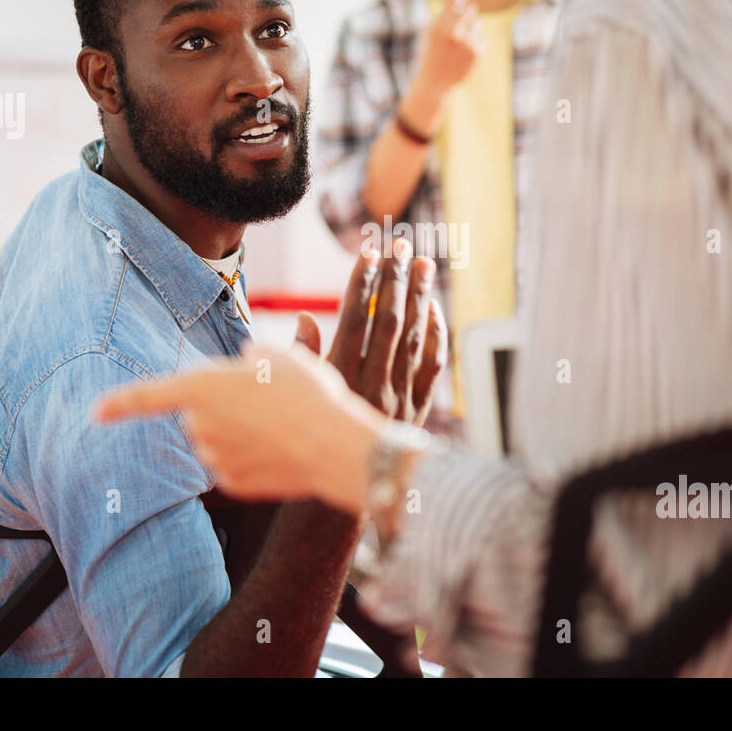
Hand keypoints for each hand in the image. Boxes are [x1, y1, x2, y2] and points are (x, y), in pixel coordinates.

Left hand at [94, 342, 381, 514]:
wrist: (334, 444)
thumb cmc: (309, 393)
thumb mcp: (282, 356)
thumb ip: (253, 357)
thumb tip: (248, 364)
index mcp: (201, 387)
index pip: (147, 397)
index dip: (119, 404)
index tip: (96, 414)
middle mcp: (199, 425)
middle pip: (197, 415)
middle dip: (223, 408)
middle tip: (267, 399)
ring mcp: (214, 458)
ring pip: (216, 442)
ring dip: (238, 432)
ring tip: (282, 423)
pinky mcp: (233, 484)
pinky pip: (233, 466)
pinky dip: (251, 458)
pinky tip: (281, 449)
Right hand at [300, 241, 445, 426]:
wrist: (343, 484)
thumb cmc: (310, 436)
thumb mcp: (296, 396)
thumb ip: (301, 357)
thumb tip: (305, 318)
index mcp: (338, 378)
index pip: (353, 319)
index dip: (362, 283)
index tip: (368, 253)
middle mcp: (371, 384)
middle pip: (387, 321)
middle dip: (395, 280)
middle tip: (402, 246)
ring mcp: (398, 396)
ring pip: (413, 338)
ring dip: (419, 297)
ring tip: (423, 263)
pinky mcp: (417, 409)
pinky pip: (431, 367)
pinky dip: (434, 336)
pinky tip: (434, 309)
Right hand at [404, 0, 483, 128]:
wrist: (435, 83)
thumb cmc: (429, 55)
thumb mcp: (429, 34)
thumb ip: (441, 16)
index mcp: (439, 28)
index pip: (454, 1)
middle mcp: (454, 35)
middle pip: (470, 9)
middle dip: (468, 9)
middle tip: (467, 10)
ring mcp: (467, 45)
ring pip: (478, 23)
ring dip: (472, 26)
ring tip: (460, 39)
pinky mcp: (477, 53)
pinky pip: (480, 37)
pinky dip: (475, 40)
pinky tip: (464, 51)